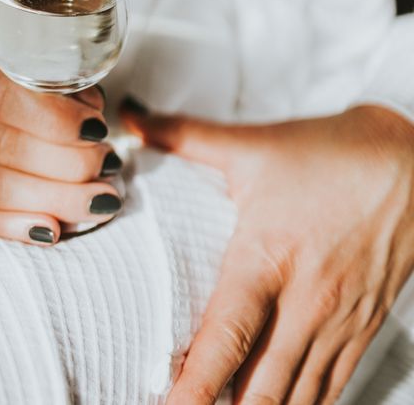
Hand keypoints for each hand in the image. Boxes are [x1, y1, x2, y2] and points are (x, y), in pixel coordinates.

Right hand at [0, 16, 123, 244]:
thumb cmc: (4, 53)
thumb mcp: (30, 44)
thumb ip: (60, 75)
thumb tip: (92, 117)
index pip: (3, 95)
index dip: (55, 120)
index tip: (96, 130)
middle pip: (2, 146)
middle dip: (66, 165)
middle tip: (107, 167)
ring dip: (51, 200)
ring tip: (96, 201)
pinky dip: (14, 226)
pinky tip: (51, 230)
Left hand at [121, 101, 413, 403]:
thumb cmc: (330, 155)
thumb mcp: (252, 145)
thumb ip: (183, 136)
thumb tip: (131, 119)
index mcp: (268, 258)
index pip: (227, 336)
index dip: (195, 385)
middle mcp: (307, 301)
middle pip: (263, 387)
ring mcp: (341, 320)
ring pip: (299, 396)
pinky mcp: (365, 327)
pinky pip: (332, 386)